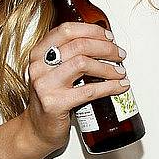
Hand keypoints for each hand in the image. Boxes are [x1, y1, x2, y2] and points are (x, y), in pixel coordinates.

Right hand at [21, 22, 130, 156]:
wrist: (38, 128)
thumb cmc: (51, 97)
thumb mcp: (54, 71)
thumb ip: (70, 55)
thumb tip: (104, 43)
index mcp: (39, 52)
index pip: (67, 30)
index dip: (92, 31)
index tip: (109, 37)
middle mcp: (39, 66)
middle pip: (79, 45)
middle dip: (106, 48)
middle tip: (119, 55)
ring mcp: (45, 85)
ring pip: (83, 63)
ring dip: (108, 67)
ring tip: (120, 72)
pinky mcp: (55, 103)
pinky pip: (89, 90)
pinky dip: (109, 87)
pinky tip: (119, 86)